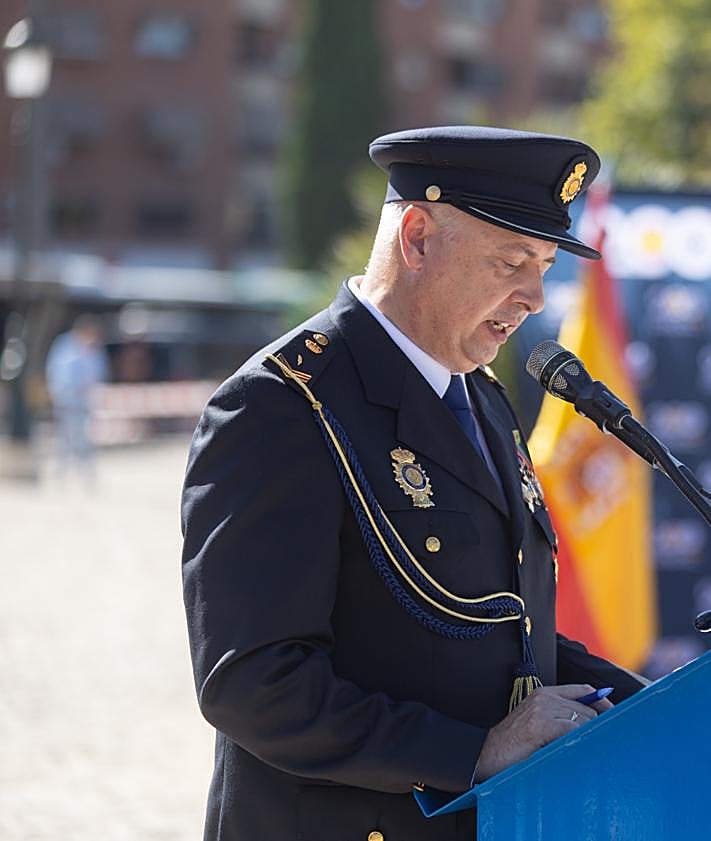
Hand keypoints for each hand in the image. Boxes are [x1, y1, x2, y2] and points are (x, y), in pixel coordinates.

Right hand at [474, 684, 612, 781]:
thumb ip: (560, 717)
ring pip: (582, 720)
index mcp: (544, 693)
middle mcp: (545, 697)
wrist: (486, 754)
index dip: (603, 703)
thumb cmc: (513, 745)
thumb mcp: (538, 723)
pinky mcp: (540, 725)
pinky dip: (581, 742)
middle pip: (587, 709)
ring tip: (597, 752)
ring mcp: (542, 709)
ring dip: (592, 737)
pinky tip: (581, 752)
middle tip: (609, 744)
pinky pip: (572, 731)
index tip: (616, 718)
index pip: (584, 690)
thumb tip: (592, 724)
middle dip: (600, 727)